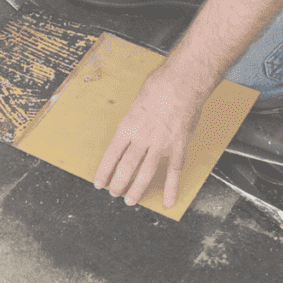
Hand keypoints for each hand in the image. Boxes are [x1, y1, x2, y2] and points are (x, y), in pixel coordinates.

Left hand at [93, 68, 205, 207]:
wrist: (183, 82)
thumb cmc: (160, 86)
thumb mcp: (136, 102)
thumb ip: (131, 121)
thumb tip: (125, 131)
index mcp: (128, 126)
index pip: (112, 155)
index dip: (104, 171)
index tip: (99, 183)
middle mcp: (142, 138)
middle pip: (126, 168)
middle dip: (118, 184)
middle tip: (114, 193)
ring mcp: (161, 145)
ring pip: (146, 174)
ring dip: (137, 190)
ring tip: (130, 200)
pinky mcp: (179, 147)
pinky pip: (174, 171)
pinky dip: (171, 188)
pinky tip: (168, 200)